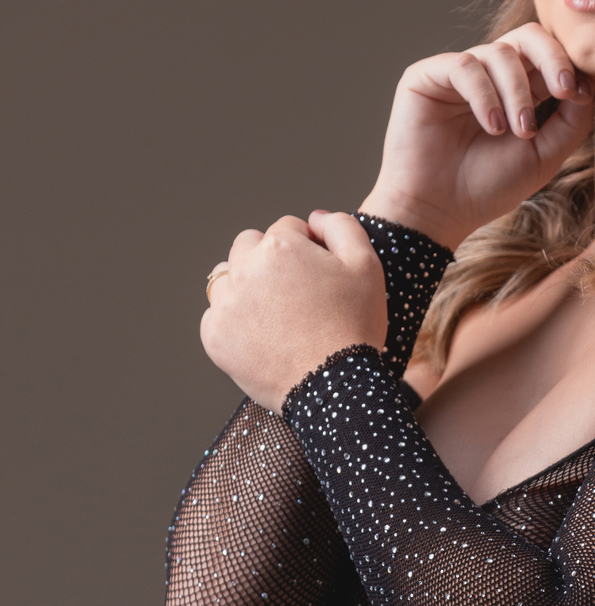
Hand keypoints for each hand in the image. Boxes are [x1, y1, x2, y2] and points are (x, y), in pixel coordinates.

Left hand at [201, 211, 386, 411]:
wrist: (335, 387)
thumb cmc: (354, 326)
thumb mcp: (367, 266)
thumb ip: (341, 227)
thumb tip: (313, 218)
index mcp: (280, 247)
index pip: (287, 228)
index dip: (308, 248)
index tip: (320, 275)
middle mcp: (244, 269)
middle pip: (249, 246)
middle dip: (270, 259)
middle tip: (296, 293)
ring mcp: (225, 305)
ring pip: (227, 278)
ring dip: (247, 286)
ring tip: (276, 314)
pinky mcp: (214, 336)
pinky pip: (217, 316)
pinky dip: (235, 322)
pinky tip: (263, 337)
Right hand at [360, 22, 594, 248]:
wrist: (438, 212)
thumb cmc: (487, 188)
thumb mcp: (542, 156)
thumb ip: (571, 121)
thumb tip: (591, 83)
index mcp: (518, 90)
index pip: (549, 58)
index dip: (569, 66)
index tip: (580, 93)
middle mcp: (489, 75)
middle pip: (528, 37)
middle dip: (552, 58)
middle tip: (565, 90)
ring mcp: (457, 74)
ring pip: (499, 53)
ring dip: (517, 92)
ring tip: (519, 131)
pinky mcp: (426, 76)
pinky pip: (465, 66)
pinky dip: (485, 94)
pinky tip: (492, 126)